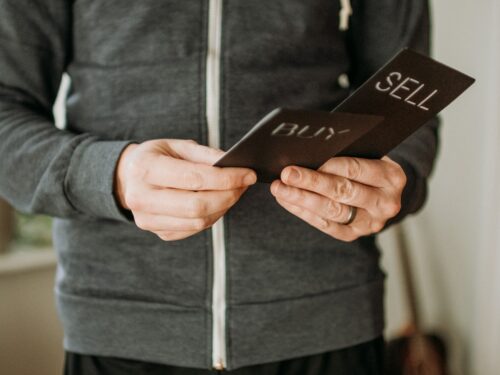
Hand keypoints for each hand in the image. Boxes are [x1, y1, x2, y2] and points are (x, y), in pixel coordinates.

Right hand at [115, 139, 256, 240]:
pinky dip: (213, 216)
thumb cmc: (157, 157)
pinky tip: (218, 202)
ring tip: (234, 191)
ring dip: (224, 207)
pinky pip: (194, 229)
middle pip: (197, 206)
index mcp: (145, 168)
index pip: (194, 178)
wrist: (128, 177)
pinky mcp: (158, 232)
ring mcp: (147, 220)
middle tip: (244, 184)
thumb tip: (234, 165)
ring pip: (198, 221)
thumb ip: (205, 155)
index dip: (227, 178)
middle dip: (229, 195)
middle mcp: (141, 198)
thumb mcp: (177, 145)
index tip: (248, 174)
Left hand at [270, 156, 405, 241]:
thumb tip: (308, 149)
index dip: (328, 165)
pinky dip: (303, 212)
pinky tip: (286, 200)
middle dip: (311, 182)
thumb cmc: (368, 165)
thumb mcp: (368, 154)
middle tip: (286, 174)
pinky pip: (325, 225)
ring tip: (280, 189)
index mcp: (392, 177)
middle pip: (342, 191)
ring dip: (302, 199)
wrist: (381, 192)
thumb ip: (346, 152)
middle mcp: (386, 203)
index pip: (356, 170)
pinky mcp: (354, 235)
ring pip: (332, 211)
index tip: (305, 159)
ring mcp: (371, 223)